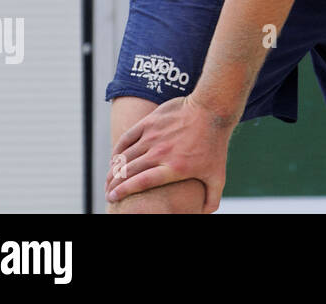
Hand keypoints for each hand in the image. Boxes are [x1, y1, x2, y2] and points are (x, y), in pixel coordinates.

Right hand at [106, 95, 233, 211]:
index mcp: (173, 168)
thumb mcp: (218, 175)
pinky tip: (115, 158)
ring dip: (113, 169)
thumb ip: (212, 198)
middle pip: (128, 171)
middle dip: (113, 184)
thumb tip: (204, 215)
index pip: (140, 183)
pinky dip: (118, 150)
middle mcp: (161, 153)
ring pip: (125, 156)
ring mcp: (154, 136)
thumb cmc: (215, 144)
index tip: (112, 197)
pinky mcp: (150, 122)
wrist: (213, 110)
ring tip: (110, 178)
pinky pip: (127, 138)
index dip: (122, 191)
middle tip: (108, 191)